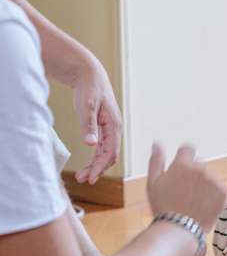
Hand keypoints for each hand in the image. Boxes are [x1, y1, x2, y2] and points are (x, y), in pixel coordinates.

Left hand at [73, 65, 122, 183]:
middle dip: (97, 169)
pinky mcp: (102, 127)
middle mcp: (115, 128)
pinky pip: (102, 147)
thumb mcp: (87, 106)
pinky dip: (95, 157)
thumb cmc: (89, 88)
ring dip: (95, 165)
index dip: (101, 166)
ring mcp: (109, 128)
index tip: (90, 178)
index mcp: (114, 124)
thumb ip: (89, 125)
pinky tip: (87, 164)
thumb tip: (91, 144)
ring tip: (81, 175)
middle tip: (83, 180)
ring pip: (105, 152)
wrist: (90, 75)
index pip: (111, 151)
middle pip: (109, 155)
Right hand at [147, 143, 226, 231]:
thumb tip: (156, 144)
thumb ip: (156, 161)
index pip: (188, 149)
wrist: (179, 231)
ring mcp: (213, 180)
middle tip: (184, 193)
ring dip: (203, 185)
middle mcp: (200, 169)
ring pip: (209, 177)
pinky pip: (218, 187)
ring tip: (192, 202)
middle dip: (193, 174)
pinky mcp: (223, 191)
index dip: (184, 159)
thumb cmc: (163, 207)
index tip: (182, 171)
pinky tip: (202, 205)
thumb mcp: (153, 184)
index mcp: (182, 165)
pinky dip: (212, 195)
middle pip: (199, 164)